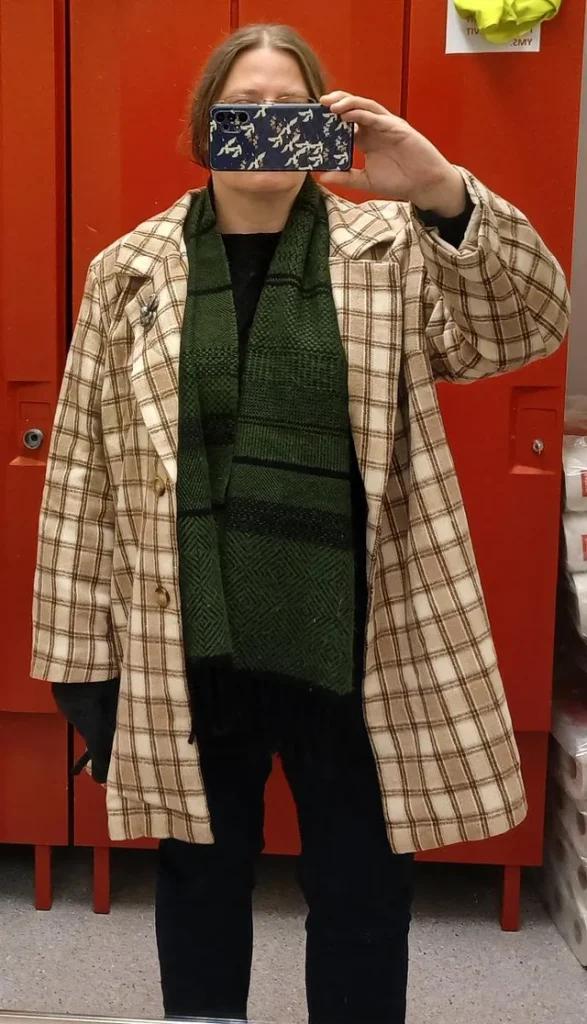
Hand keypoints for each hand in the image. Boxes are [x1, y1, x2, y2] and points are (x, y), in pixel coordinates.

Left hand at [320, 92, 466, 216]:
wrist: (423, 185)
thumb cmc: (399, 181)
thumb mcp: (365, 181)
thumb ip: (345, 177)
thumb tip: (322, 176)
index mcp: (367, 139)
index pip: (345, 121)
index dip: (330, 117)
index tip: (314, 117)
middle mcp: (375, 128)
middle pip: (353, 108)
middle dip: (336, 102)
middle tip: (319, 103)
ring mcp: (386, 125)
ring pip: (364, 106)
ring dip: (347, 102)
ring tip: (331, 104)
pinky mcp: (397, 127)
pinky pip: (377, 117)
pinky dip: (362, 113)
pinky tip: (348, 113)